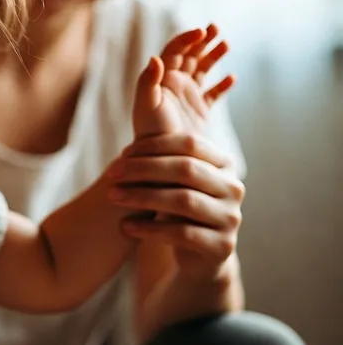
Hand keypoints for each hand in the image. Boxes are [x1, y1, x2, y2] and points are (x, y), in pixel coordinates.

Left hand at [109, 133, 243, 280]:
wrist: (199, 255)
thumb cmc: (178, 206)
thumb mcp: (172, 177)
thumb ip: (161, 152)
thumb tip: (142, 88)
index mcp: (224, 163)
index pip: (189, 144)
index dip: (153, 146)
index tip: (121, 153)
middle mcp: (233, 187)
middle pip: (185, 170)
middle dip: (143, 170)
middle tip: (110, 174)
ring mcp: (231, 218)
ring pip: (183, 201)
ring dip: (142, 198)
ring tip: (113, 197)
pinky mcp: (221, 246)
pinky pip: (182, 233)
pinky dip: (149, 229)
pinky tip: (126, 226)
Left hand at [133, 24, 233, 139]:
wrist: (161, 158)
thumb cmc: (150, 131)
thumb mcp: (146, 104)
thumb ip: (148, 81)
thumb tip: (155, 57)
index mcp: (162, 79)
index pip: (174, 51)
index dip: (187, 39)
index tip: (201, 31)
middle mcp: (175, 84)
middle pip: (190, 55)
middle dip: (202, 40)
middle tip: (215, 26)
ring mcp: (188, 97)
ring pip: (203, 70)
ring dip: (213, 56)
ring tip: (226, 43)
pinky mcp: (201, 111)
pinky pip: (213, 94)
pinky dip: (222, 85)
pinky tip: (232, 77)